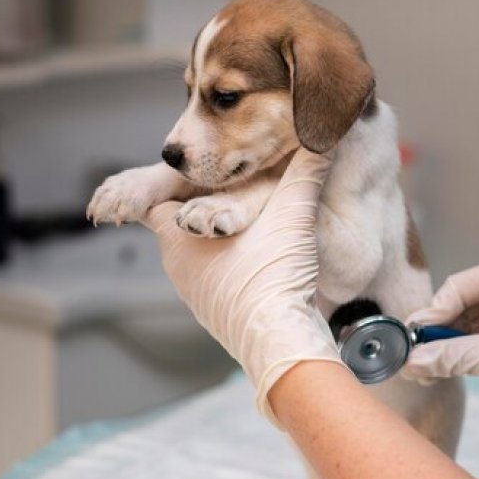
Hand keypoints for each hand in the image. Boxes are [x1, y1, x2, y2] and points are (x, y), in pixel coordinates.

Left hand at [142, 149, 340, 424]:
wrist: (281, 346)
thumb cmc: (273, 281)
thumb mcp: (293, 215)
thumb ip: (306, 170)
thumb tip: (323, 133)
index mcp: (179, 237)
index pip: (155, 198)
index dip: (173, 181)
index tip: (195, 168)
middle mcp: (179, 267)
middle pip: (180, 223)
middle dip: (202, 203)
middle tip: (229, 183)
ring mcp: (197, 295)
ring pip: (198, 252)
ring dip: (217, 235)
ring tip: (248, 219)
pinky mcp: (218, 314)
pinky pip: (216, 278)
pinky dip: (231, 263)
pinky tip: (259, 256)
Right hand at [402, 257, 478, 426]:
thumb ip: (452, 356)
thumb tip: (411, 361)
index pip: (457, 288)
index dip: (433, 315)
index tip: (411, 340)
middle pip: (455, 305)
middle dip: (435, 333)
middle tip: (411, 357)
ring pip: (460, 323)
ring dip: (441, 346)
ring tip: (421, 370)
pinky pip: (470, 338)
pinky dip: (454, 353)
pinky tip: (437, 369)